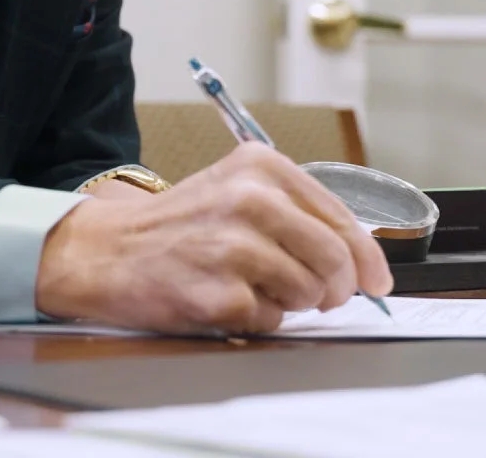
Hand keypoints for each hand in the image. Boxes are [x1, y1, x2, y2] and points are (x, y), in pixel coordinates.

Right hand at [36, 142, 392, 333]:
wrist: (109, 250)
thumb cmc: (181, 224)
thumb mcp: (238, 189)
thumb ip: (296, 211)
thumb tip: (361, 259)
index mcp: (261, 166)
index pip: (339, 216)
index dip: (366, 256)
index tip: (376, 278)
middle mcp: (250, 199)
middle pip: (333, 258)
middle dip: (336, 287)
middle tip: (322, 295)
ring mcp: (234, 248)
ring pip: (308, 292)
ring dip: (292, 300)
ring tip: (253, 284)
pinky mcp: (219, 294)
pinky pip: (272, 319)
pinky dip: (258, 317)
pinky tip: (227, 298)